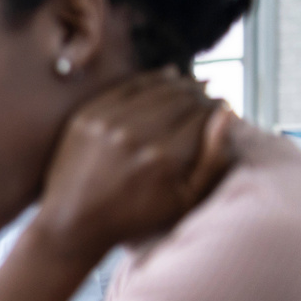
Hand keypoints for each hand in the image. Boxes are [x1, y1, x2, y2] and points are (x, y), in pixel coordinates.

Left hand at [37, 68, 234, 261]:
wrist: (73, 222)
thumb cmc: (136, 215)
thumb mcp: (186, 200)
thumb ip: (214, 158)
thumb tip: (227, 111)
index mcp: (166, 158)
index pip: (204, 114)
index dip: (216, 108)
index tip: (220, 107)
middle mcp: (137, 136)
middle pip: (182, 97)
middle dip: (200, 94)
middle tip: (207, 96)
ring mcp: (108, 123)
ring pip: (157, 87)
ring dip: (180, 84)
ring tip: (190, 88)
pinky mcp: (87, 116)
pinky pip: (128, 86)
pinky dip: (151, 80)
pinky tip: (166, 79)